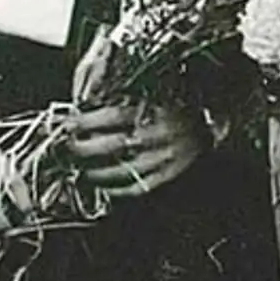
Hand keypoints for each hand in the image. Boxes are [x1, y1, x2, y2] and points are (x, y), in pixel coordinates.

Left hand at [65, 99, 206, 201]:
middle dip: (82, 149)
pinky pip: (137, 187)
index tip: (68, 124)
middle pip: (109, 145)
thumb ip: (123, 95)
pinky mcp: (169, 173)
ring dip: (95, 173)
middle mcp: (156, 134)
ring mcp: (163, 157)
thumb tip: (88, 105)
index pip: (109, 116)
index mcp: (152, 109)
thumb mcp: (152, 90)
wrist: (211, 120)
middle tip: (69, 148)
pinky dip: (117, 190)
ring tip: (82, 171)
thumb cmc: (177, 103)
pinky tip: (104, 187)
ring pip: (120, 170)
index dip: (83, 122)